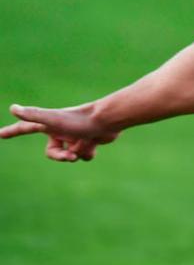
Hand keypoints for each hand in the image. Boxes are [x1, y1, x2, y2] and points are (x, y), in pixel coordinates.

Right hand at [2, 103, 118, 161]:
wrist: (109, 120)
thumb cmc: (80, 120)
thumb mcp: (54, 121)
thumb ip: (33, 116)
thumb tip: (12, 108)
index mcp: (49, 125)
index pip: (25, 128)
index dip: (12, 131)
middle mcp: (61, 129)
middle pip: (52, 152)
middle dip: (60, 156)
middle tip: (70, 156)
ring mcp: (75, 135)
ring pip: (70, 155)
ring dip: (78, 153)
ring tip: (87, 142)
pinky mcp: (89, 139)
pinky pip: (84, 156)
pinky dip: (89, 153)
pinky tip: (95, 143)